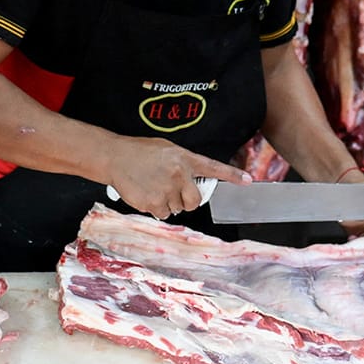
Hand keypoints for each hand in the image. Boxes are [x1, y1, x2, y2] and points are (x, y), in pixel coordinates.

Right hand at [106, 138, 248, 218]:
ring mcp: (167, 190)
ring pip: (176, 208)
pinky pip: (162, 214)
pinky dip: (155, 208)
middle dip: (186, 200)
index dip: (232, 175)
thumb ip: (182, 163)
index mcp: (184, 158)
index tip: (248, 181)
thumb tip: (190, 179)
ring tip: (152, 186)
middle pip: (194, 200)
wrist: (115, 157)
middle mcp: (179, 174)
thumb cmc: (139, 152)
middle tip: (172, 191)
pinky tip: (145, 193)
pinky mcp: (154, 202)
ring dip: (167, 203)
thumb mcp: (166, 150)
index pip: (213, 168)